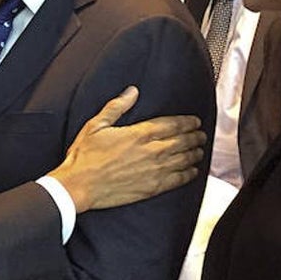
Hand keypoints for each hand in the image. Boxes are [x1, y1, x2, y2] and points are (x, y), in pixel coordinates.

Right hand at [49, 86, 204, 212]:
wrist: (79, 185)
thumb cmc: (84, 156)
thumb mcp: (95, 125)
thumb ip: (116, 107)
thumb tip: (132, 91)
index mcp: (139, 134)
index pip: (172, 124)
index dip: (187, 122)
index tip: (195, 121)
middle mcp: (152, 151)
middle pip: (183, 141)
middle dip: (195, 136)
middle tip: (201, 135)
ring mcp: (154, 170)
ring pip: (185, 159)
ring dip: (195, 153)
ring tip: (200, 150)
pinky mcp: (153, 187)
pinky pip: (179, 179)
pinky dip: (189, 173)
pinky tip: (193, 170)